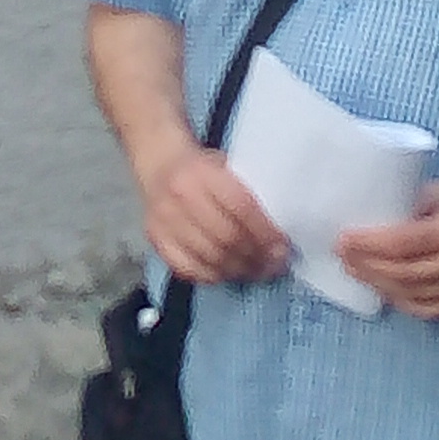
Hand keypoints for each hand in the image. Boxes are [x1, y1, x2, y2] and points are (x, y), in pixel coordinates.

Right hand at [141, 143, 292, 286]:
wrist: (159, 164)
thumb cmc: (203, 169)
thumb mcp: (227, 167)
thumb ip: (248, 195)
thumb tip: (277, 238)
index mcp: (202, 172)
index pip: (241, 208)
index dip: (265, 233)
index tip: (283, 248)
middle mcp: (179, 196)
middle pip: (226, 237)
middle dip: (255, 257)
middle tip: (273, 266)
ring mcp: (163, 220)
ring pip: (209, 257)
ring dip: (238, 270)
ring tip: (255, 272)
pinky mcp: (155, 239)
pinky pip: (187, 268)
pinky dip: (212, 276)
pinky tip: (228, 273)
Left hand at [337, 159, 438, 320]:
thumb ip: (407, 205)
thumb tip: (367, 218)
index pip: (400, 244)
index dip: (367, 245)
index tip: (342, 239)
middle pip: (402, 274)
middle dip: (366, 266)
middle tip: (342, 256)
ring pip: (413, 296)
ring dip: (380, 286)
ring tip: (357, 271)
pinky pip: (432, 310)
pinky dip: (404, 302)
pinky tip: (386, 290)